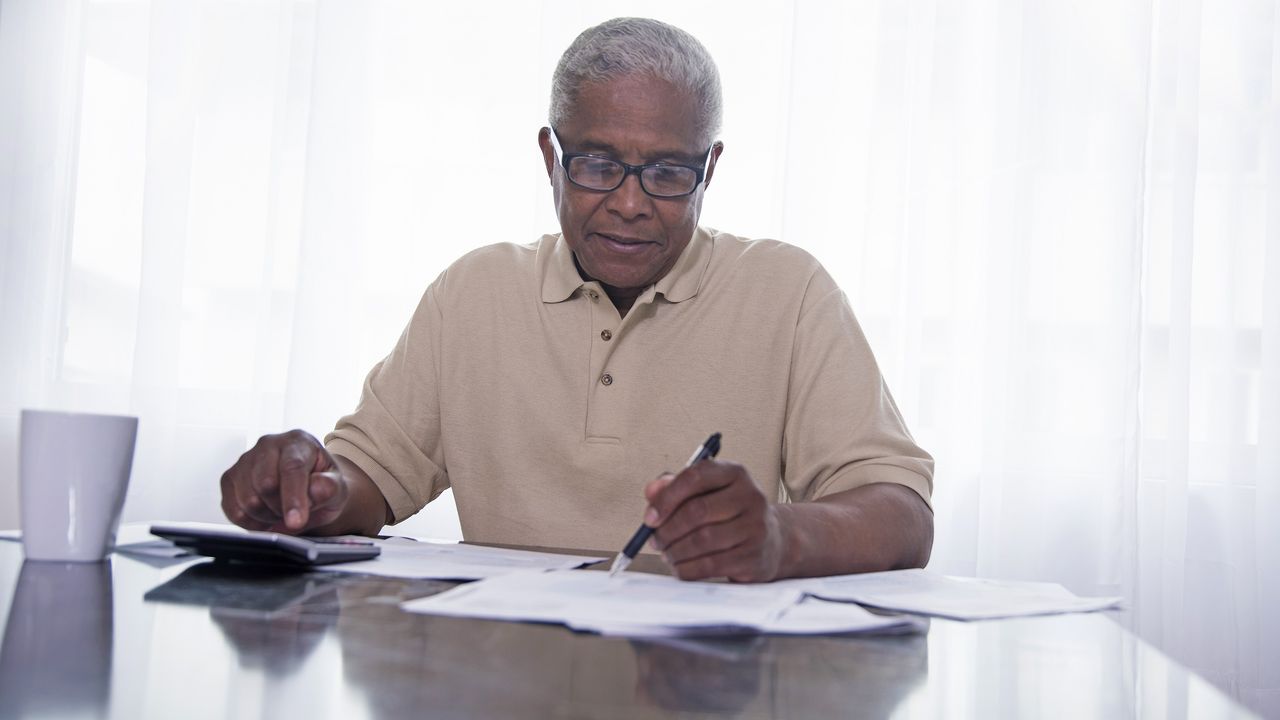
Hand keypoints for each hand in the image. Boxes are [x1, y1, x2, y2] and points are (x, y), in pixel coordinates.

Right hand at [220, 430, 349, 533]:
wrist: (307, 486)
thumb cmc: (321, 484)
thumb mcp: (337, 487)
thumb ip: (330, 488)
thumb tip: (316, 491)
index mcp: (297, 441)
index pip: (291, 468)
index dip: (293, 497)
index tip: (296, 521)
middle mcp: (267, 445)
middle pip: (265, 485)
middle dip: (282, 509)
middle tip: (297, 513)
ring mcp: (244, 460)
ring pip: (248, 500)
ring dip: (268, 517)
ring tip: (283, 512)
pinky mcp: (228, 479)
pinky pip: (234, 510)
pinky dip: (252, 523)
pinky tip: (267, 517)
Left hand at [642, 460, 785, 581]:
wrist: (773, 540)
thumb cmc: (730, 514)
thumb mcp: (706, 492)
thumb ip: (675, 488)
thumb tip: (652, 491)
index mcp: (735, 473)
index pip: (696, 476)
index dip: (667, 497)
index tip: (650, 517)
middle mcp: (750, 496)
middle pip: (697, 511)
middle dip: (667, 530)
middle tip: (655, 540)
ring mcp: (755, 527)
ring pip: (702, 540)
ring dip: (675, 551)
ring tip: (667, 554)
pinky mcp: (754, 556)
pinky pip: (711, 565)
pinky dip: (688, 568)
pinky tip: (680, 566)